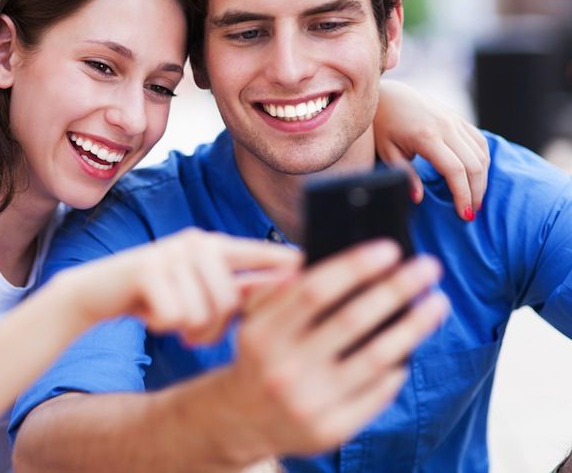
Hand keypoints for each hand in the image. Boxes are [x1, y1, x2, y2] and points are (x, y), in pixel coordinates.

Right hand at [57, 228, 301, 343]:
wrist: (96, 291)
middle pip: (231, 300)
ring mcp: (171, 253)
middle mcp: (197, 243)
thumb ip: (239, 290)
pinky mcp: (146, 268)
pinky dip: (163, 324)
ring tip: (173, 320)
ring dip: (188, 329)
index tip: (328, 271)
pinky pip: (176, 314)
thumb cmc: (156, 293)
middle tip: (192, 327)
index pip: (262, 254)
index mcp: (215, 247)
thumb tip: (291, 295)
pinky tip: (151, 316)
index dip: (291, 264)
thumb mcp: (198, 288)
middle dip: (213, 327)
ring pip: (204, 312)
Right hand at [222, 240, 447, 457]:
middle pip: (351, 320)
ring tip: (438, 303)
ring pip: (375, 357)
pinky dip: (398, 369)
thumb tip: (332, 259)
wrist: (242, 420)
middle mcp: (284, 367)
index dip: (355, 266)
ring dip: (413, 327)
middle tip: (428, 267)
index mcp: (263, 333)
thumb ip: (282, 290)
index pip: (315, 290)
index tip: (390, 249)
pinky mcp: (330, 430)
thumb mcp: (254, 320)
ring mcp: (308, 402)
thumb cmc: (259, 358)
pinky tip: (411, 348)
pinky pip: (376, 394)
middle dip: (396, 288)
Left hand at [374, 80, 489, 220]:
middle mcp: (446, 127)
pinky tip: (477, 178)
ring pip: (481, 154)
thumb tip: (418, 198)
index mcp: (427, 136)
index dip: (462, 195)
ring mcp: (455, 121)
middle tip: (470, 213)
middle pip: (474, 165)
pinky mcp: (459, 119)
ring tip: (473, 199)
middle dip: (475, 192)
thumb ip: (405, 175)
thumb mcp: (388, 152)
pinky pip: (480, 142)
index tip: (463, 215)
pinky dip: (483, 162)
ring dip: (482, 179)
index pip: (455, 170)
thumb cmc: (385, 126)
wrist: (390, 95)